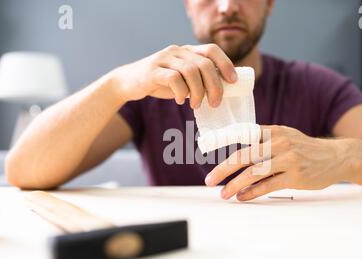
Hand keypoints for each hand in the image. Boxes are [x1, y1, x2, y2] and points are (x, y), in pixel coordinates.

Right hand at [110, 44, 237, 108]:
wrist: (129, 82)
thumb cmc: (160, 83)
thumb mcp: (183, 79)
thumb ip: (199, 80)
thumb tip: (222, 91)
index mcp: (187, 51)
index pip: (212, 50)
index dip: (226, 64)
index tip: (233, 81)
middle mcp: (177, 51)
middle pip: (204, 64)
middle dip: (214, 86)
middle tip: (215, 103)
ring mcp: (164, 58)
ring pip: (191, 71)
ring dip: (198, 91)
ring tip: (196, 105)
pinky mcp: (153, 70)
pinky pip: (174, 79)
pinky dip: (181, 92)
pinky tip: (181, 100)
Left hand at [205, 125, 350, 200]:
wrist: (337, 157)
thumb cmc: (305, 149)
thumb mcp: (285, 136)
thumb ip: (263, 141)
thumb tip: (237, 154)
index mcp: (273, 131)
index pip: (241, 134)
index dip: (221, 140)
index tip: (204, 148)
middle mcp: (278, 142)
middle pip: (243, 156)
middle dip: (223, 170)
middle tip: (210, 180)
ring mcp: (288, 159)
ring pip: (254, 173)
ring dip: (235, 185)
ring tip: (224, 194)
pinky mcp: (295, 176)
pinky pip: (267, 186)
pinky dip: (252, 193)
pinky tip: (242, 197)